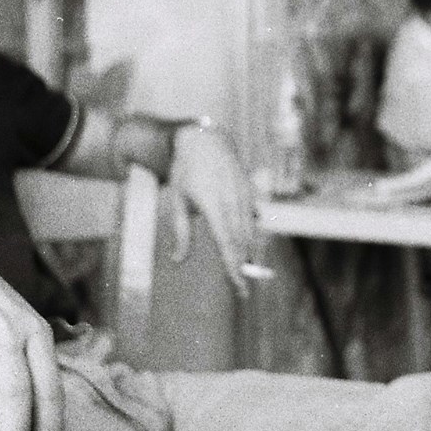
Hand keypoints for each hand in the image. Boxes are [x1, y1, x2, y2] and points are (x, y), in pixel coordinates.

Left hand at [167, 124, 253, 296]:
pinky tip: (247, 243)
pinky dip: (251, 232)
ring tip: (244, 270)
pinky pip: (253, 217)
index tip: (239, 287)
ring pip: (250, 231)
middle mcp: (232, 200)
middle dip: (243, 267)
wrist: (204, 140)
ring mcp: (244, 194)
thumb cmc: (186, 172)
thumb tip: (177, 260)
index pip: (227, 243)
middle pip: (242, 242)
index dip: (234, 267)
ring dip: (248, 253)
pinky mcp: (250, 190)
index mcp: (213, 204)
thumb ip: (181, 233)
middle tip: (242, 290)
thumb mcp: (178, 202)